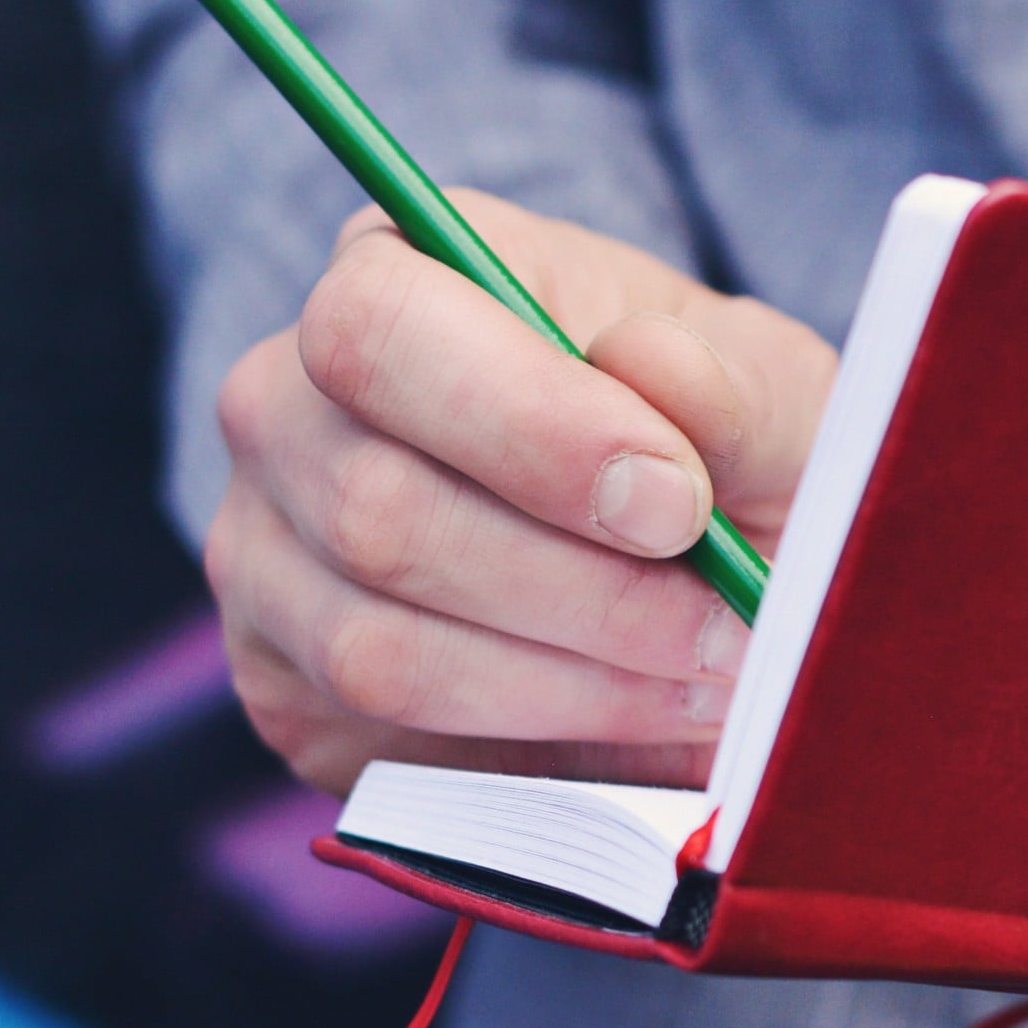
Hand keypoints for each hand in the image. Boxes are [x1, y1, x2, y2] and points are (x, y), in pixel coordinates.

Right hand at [203, 194, 841, 794]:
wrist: (677, 553)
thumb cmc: (711, 443)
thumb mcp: (766, 395)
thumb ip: (730, 385)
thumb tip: (649, 366)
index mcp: (392, 276)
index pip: (381, 329)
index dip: (529, 428)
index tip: (677, 502)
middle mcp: (284, 405)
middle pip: (378, 511)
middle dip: (584, 593)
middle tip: (729, 628)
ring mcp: (261, 553)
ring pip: (378, 650)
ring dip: (574, 687)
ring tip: (705, 681)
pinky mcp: (283, 686)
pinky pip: (387, 745)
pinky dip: (536, 752)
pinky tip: (636, 724)